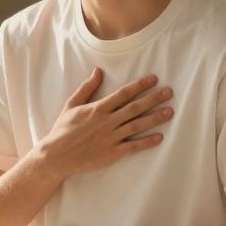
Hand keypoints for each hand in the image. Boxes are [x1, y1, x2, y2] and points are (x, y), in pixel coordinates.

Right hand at [36, 67, 174, 177]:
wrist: (56, 155)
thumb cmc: (63, 129)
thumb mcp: (72, 105)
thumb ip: (87, 88)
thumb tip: (98, 71)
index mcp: (98, 108)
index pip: (123, 94)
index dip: (140, 85)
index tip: (154, 79)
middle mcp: (107, 121)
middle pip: (135, 108)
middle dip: (153, 99)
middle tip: (169, 92)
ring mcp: (110, 137)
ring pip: (137, 126)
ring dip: (155, 118)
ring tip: (169, 112)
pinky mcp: (112, 153)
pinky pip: (132, 146)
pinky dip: (146, 142)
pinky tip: (159, 137)